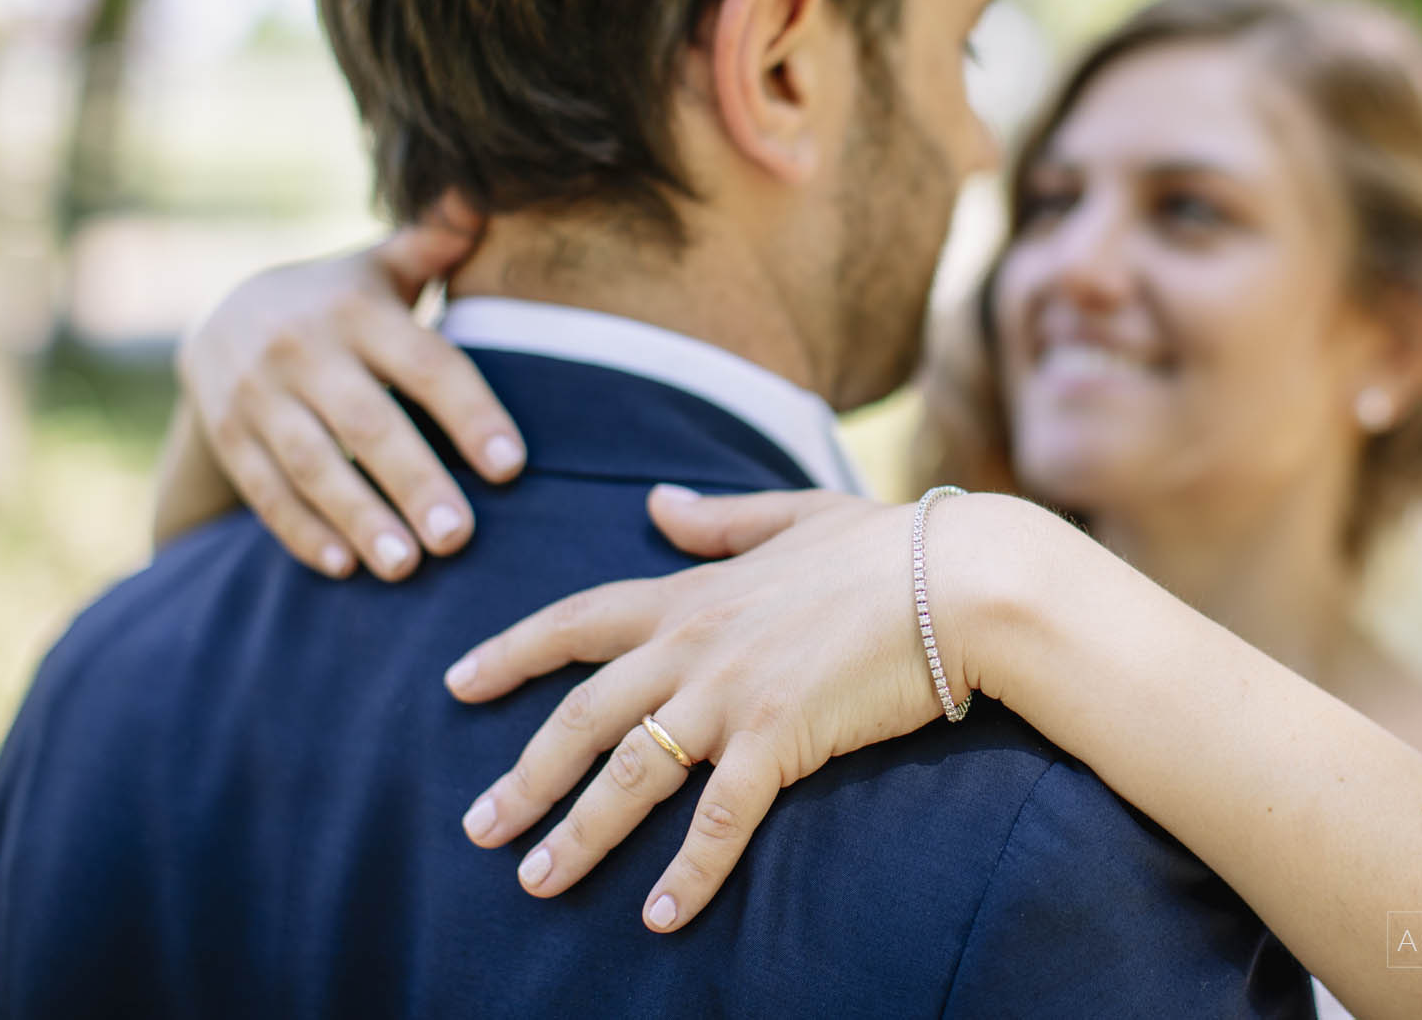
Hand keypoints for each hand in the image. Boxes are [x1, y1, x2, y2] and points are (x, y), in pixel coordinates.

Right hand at [175, 190, 524, 578]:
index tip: (512, 466)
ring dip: (359, 517)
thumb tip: (484, 193)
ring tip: (405, 566)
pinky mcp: (228, 437)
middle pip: (368, 421)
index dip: (470, 412)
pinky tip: (342, 567)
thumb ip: (435, 240)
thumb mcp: (381, 266)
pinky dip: (301, 531)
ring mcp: (256, 397)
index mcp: (356, 309)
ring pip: (312, 464)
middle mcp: (302, 350)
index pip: (425, 363)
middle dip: (414, 480)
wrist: (221, 317)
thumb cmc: (340, 301)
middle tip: (459, 537)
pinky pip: (264, 490)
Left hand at [443, 486, 1026, 930]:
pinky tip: (659, 919)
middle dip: (523, 774)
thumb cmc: (893, 545)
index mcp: (695, 592)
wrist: (963, 577)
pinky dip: (686, 874)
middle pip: (582, 716)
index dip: (512, 652)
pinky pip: (717, 821)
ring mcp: (731, 694)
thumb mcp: (795, 516)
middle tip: (477, 826)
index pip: (578, 621)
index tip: (457, 681)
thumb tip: (658, 503)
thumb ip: (720, 519)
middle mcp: (694, 645)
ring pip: (629, 775)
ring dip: (576, 834)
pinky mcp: (779, 738)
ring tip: (535, 883)